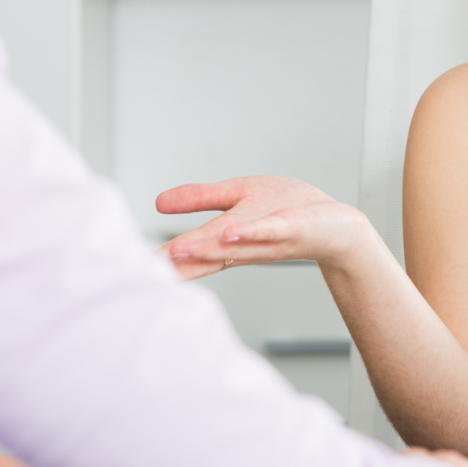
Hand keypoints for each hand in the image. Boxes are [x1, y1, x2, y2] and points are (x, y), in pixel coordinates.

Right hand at [157, 176, 376, 279]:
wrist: (338, 225)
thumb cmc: (290, 209)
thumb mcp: (238, 196)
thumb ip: (201, 199)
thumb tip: (157, 203)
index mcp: (227, 238)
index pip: (188, 251)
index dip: (162, 258)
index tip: (130, 268)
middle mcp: (243, 245)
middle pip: (205, 255)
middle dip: (175, 262)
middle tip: (142, 270)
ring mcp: (268, 239)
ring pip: (232, 246)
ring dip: (204, 249)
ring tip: (176, 250)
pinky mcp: (292, 228)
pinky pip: (269, 230)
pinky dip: (251, 232)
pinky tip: (232, 233)